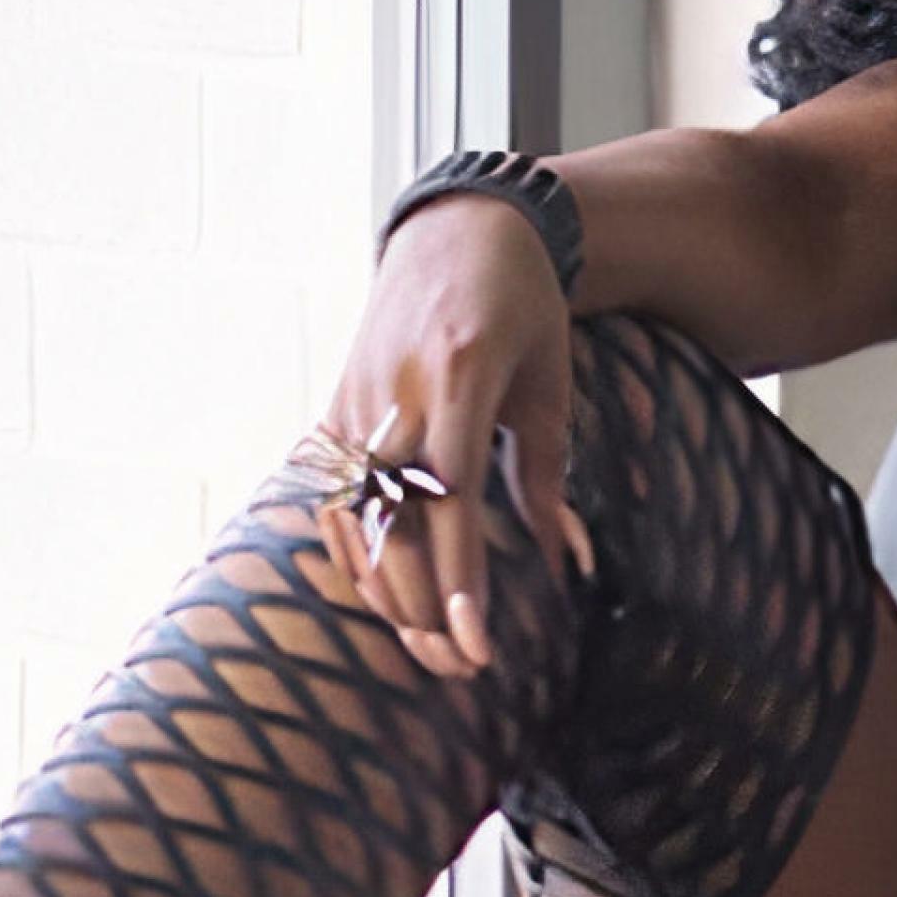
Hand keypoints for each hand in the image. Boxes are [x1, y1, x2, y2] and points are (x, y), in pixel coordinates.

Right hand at [315, 196, 597, 678]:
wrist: (456, 228)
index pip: (451, 498)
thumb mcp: (551, 384)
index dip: (460, 579)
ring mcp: (353, 401)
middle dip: (424, 609)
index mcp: (461, 374)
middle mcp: (396, 391)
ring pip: (354, 522)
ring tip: (431, 650)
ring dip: (388, 596)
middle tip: (460, 668)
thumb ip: (549, 477)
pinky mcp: (331, 410)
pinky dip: (353, 557)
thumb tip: (565, 564)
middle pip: (394, 524)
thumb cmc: (521, 308)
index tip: (475, 644)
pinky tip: (385, 602)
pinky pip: (332, 502)